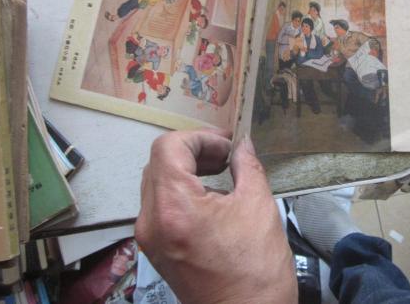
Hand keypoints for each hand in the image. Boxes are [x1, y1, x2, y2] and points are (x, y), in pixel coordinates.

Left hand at [136, 131, 296, 303]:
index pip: (168, 147)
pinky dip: (182, 190)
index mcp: (174, 207)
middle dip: (193, 151)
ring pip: (157, 181)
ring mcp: (151, 236)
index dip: (199, 137)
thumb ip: (248, 166)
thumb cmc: (255, 272)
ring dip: (186, 168)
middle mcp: (152, 221)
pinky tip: (211, 195)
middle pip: (159, 162)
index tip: (225, 146)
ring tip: (221, 172)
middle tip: (226, 155)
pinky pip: (159, 204)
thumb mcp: (259, 206)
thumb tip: (243, 145)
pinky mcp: (156, 247)